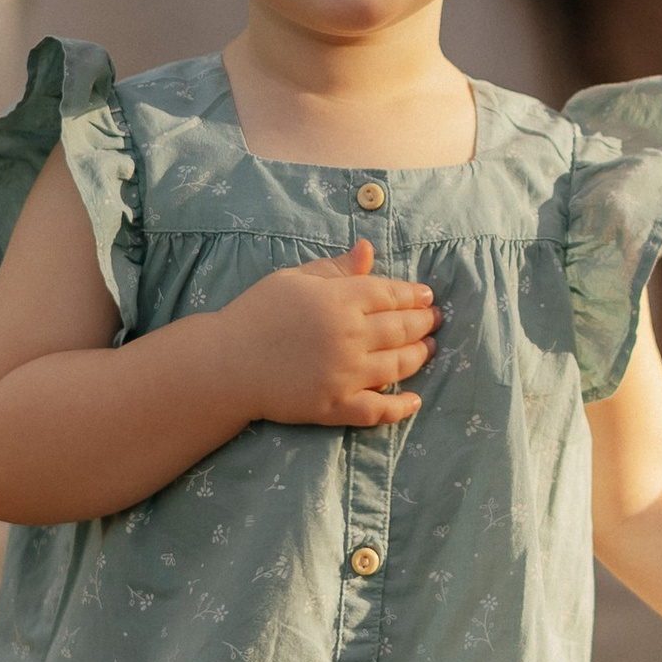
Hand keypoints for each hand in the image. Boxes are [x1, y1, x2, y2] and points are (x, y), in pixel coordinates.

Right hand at [222, 240, 438, 429]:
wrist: (225, 363)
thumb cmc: (257, 314)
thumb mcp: (295, 279)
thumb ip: (336, 268)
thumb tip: (369, 250)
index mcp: (339, 300)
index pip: (391, 295)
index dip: (414, 295)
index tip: (427, 296)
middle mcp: (349, 337)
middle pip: (402, 328)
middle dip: (424, 323)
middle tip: (435, 320)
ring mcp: (345, 375)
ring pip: (398, 366)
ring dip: (420, 356)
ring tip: (429, 348)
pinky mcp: (335, 406)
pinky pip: (378, 410)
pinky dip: (400, 407)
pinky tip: (414, 400)